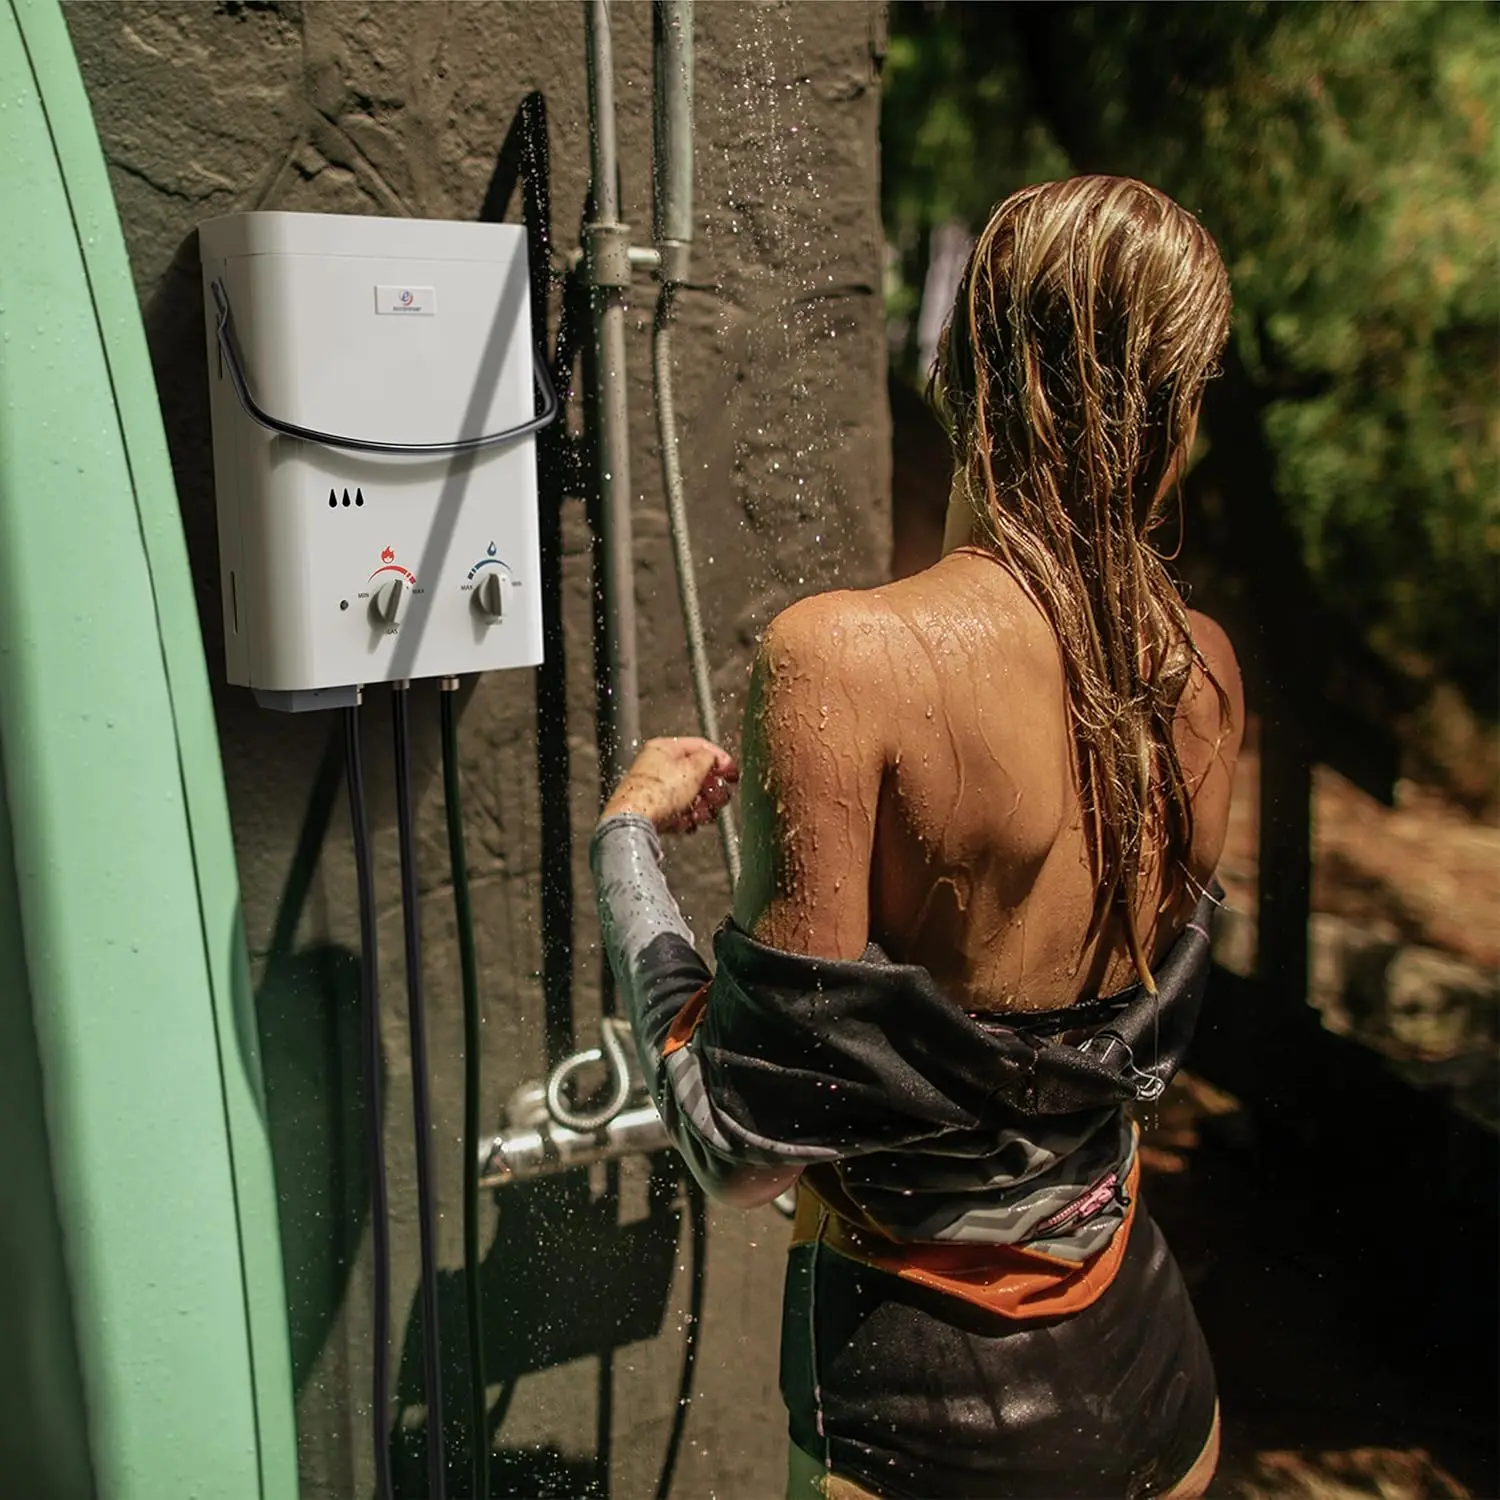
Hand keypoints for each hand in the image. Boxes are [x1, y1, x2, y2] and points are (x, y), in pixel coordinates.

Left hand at [601, 736, 739, 834]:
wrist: (635, 822)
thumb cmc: (655, 793)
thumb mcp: (693, 768)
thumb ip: (709, 758)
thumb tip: (715, 758)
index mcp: (665, 748)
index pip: (700, 746)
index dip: (720, 759)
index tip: (732, 772)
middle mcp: (658, 767)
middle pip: (698, 774)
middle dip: (712, 789)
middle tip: (717, 796)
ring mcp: (656, 790)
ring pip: (692, 796)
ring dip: (702, 807)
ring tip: (701, 813)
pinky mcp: (656, 811)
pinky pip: (681, 813)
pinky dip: (688, 818)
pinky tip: (687, 821)